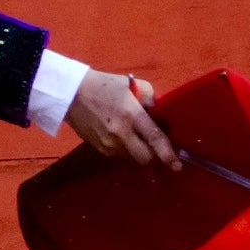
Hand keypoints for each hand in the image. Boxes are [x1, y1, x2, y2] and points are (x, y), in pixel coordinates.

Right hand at [65, 69, 181, 168]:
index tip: (176, 165)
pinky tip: (121, 136)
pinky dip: (125, 149)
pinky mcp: (99, 148)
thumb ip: (150, 99)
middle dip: (154, 156)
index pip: (154, 139)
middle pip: (144, 158)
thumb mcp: (132, 84)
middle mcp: (121, 134)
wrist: (72, 93)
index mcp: (131, 115)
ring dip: (138, 152)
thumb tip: (158, 113)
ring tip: (136, 138)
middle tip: (157, 148)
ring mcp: (108, 144)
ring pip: (131, 158)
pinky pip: (119, 155)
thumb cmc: (104, 86)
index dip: (168, 154)